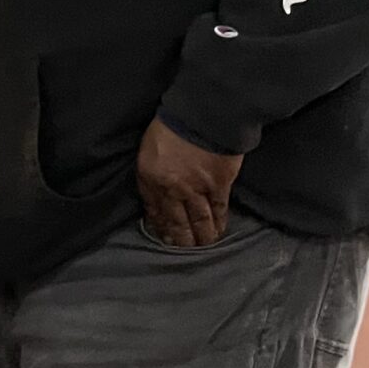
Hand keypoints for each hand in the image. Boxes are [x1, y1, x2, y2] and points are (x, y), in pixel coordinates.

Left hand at [136, 119, 241, 246]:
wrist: (203, 113)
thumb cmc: (173, 123)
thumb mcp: (150, 147)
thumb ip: (152, 172)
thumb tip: (156, 191)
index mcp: (150, 178)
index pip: (153, 210)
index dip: (159, 226)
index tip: (162, 237)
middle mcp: (171, 189)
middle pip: (175, 222)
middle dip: (179, 240)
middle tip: (182, 253)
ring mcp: (196, 189)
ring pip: (197, 221)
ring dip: (199, 238)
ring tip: (201, 249)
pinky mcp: (218, 186)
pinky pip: (218, 211)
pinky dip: (218, 224)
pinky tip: (218, 233)